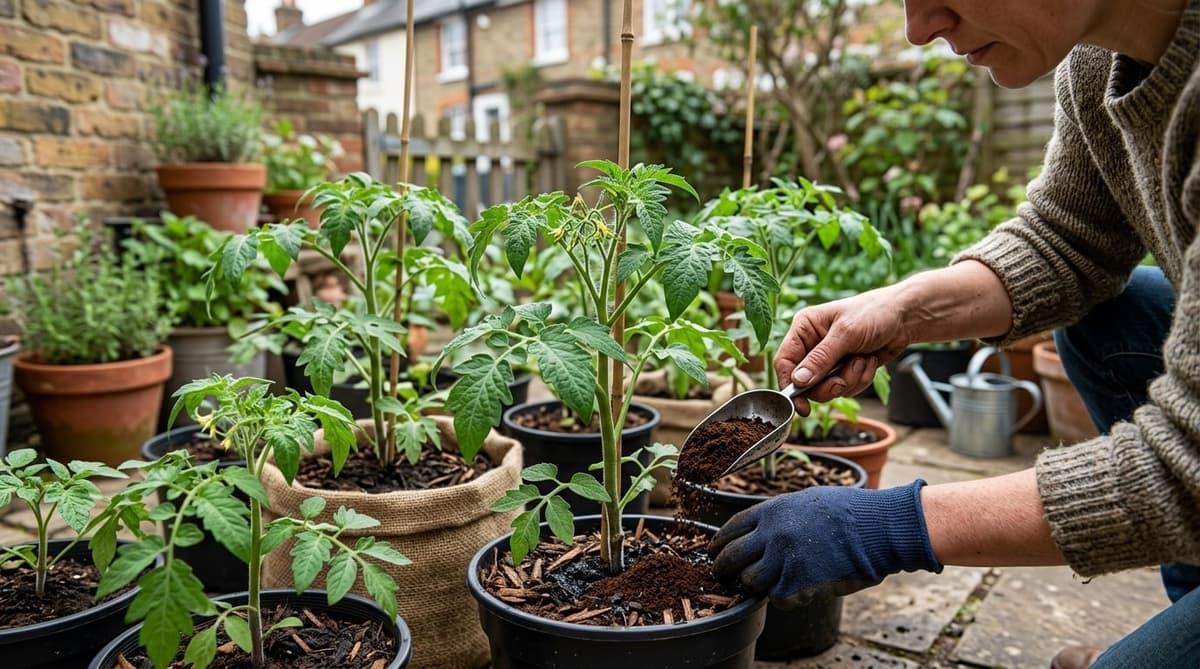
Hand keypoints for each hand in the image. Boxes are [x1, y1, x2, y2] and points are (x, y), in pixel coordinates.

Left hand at [709, 480, 941, 608]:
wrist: (877, 528)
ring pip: (750, 582)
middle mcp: (772, 534)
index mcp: (772, 510)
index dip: (718, 544)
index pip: (731, 529)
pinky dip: (783, 598)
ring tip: (767, 584)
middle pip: (731, 557)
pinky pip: (777, 598)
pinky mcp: (799, 583)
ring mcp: (784, 559)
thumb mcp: (805, 501)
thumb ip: (779, 516)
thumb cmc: (849, 513)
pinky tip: (796, 590)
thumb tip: (761, 531)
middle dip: (723, 569)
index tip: (714, 553)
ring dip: (755, 586)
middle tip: (724, 577)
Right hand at [775, 288, 914, 414]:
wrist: (906, 318)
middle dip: (829, 384)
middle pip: (806, 383)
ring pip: (827, 388)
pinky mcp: (844, 369)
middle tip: (843, 379)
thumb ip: (821, 359)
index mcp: (804, 329)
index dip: (790, 385)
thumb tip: (798, 381)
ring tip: (862, 360)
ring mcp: (829, 359)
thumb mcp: (846, 334)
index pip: (784, 361)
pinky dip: (860, 380)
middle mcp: (812, 345)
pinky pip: (845, 388)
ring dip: (849, 380)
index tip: (802, 406)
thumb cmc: (874, 313)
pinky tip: (869, 362)